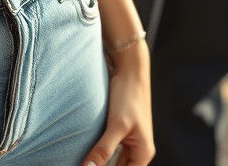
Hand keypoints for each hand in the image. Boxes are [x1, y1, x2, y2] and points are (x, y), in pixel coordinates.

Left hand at [83, 49, 153, 165]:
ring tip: (86, 161)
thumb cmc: (128, 96)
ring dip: (101, 161)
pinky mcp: (121, 130)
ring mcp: (130, 140)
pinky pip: (111, 149)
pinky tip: (90, 152)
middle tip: (85, 164)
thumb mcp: (116, 125)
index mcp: (142, 153)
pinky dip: (101, 152)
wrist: (130, 70)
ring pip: (114, 160)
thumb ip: (103, 150)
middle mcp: (139, 150)